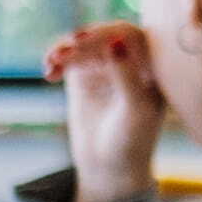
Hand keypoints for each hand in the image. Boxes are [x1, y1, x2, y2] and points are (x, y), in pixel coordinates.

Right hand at [48, 22, 165, 201]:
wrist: (110, 167)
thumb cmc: (132, 141)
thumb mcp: (135, 110)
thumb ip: (126, 75)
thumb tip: (116, 41)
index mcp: (153, 64)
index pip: (129, 36)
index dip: (105, 34)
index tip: (81, 42)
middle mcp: (130, 60)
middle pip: (104, 35)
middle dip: (82, 42)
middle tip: (62, 54)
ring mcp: (105, 66)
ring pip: (83, 44)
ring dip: (65, 50)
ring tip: (52, 63)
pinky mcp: (83, 75)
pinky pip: (68, 57)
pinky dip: (57, 60)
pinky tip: (48, 71)